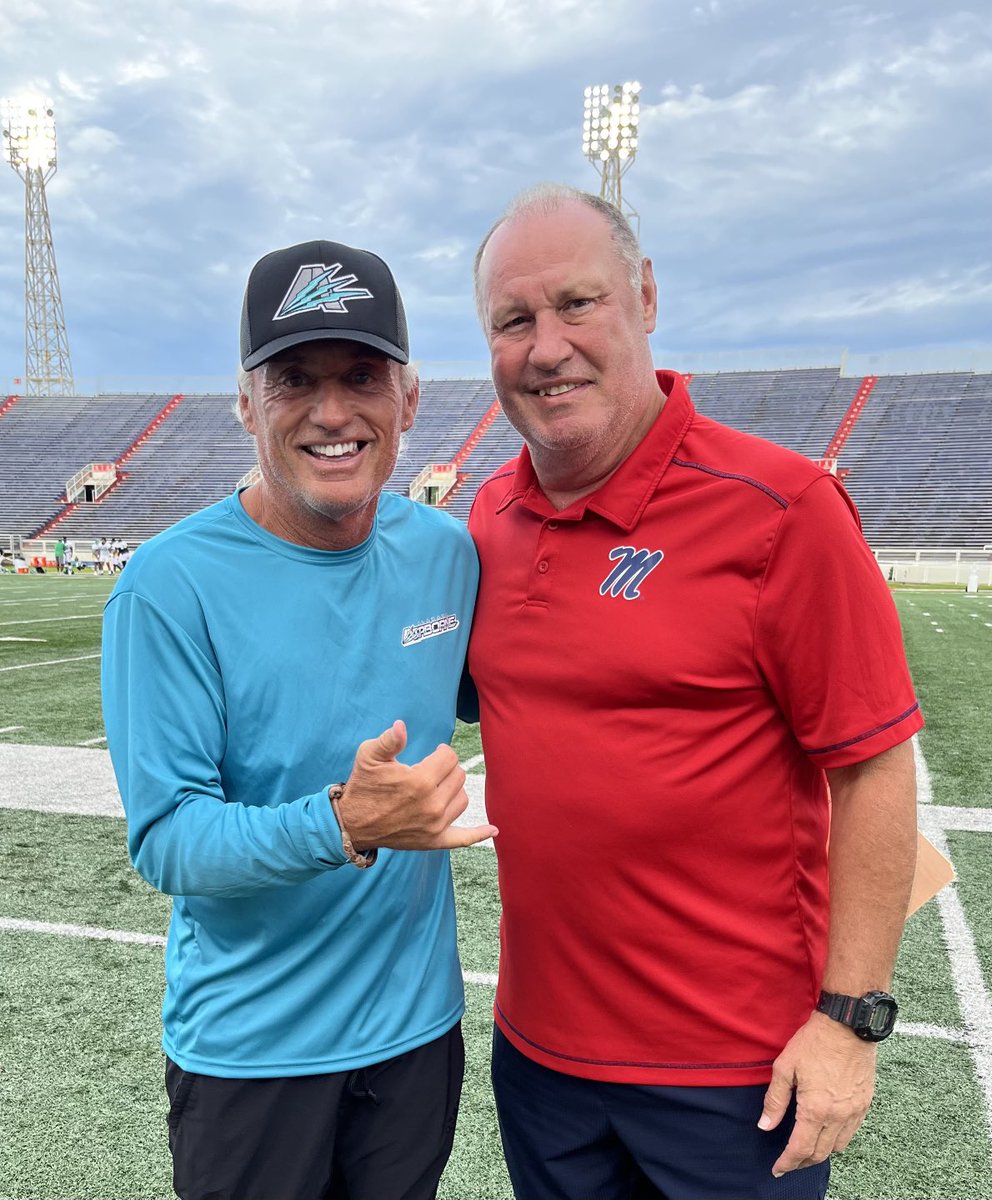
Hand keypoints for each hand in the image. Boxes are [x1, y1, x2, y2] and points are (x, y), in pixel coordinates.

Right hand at [338, 719, 497, 850]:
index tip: (431, 753)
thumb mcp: (369, 756)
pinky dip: (479, 834)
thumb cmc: (363, 785)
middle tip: (430, 770)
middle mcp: (433, 805)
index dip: (441, 752)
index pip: (449, 757)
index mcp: (420, 781)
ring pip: (463, 799)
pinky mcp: (434, 841)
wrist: (352, 823)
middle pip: (458, 776)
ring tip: (437, 788)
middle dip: (447, 769)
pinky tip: (493, 829)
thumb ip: (390, 740)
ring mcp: (435, 826)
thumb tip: (402, 726)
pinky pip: (463, 838)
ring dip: (454, 790)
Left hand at [758, 1011, 876, 1176]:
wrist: (847, 1026)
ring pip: (838, 1147)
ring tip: (806, 1149)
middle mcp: (838, 1116)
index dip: (787, 1162)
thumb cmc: (813, 1042)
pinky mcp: (865, 1104)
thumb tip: (765, 1125)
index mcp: (815, 1109)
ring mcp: (855, 1112)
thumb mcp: (785, 1067)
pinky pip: (852, 1133)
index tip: (777, 1169)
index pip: (800, 1149)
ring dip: (821, 1153)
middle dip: (802, 1162)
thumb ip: (775, 1100)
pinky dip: (837, 1139)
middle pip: (820, 1153)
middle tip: (789, 1162)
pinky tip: (827, 1132)